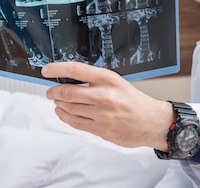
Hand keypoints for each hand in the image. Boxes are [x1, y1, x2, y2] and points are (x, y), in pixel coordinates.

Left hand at [43, 61, 173, 149]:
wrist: (152, 122)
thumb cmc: (133, 100)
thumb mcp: (116, 82)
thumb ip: (94, 80)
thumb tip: (68, 78)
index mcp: (108, 79)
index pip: (75, 70)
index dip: (57, 69)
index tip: (47, 70)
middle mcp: (104, 95)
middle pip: (67, 92)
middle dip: (53, 91)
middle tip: (50, 91)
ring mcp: (102, 114)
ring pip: (69, 108)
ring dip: (59, 104)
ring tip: (57, 101)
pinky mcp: (101, 130)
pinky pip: (75, 123)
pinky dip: (64, 116)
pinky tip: (62, 112)